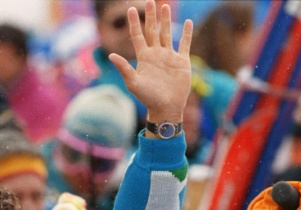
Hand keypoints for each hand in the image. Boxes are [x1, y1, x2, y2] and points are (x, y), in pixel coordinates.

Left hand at [109, 1, 192, 121]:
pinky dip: (187, 33)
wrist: (166, 108)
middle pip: (152, 30)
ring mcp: (169, 56)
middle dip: (151, 16)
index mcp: (144, 58)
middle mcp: (156, 54)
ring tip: (164, 6)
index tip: (130, 9)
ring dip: (166, 20)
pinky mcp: (182, 61)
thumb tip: (112, 55)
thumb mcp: (134, 83)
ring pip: (167, 34)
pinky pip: (185, 44)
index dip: (134, 23)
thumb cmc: (148, 98)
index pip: (137, 36)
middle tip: (149, 1)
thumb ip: (124, 68)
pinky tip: (188, 22)